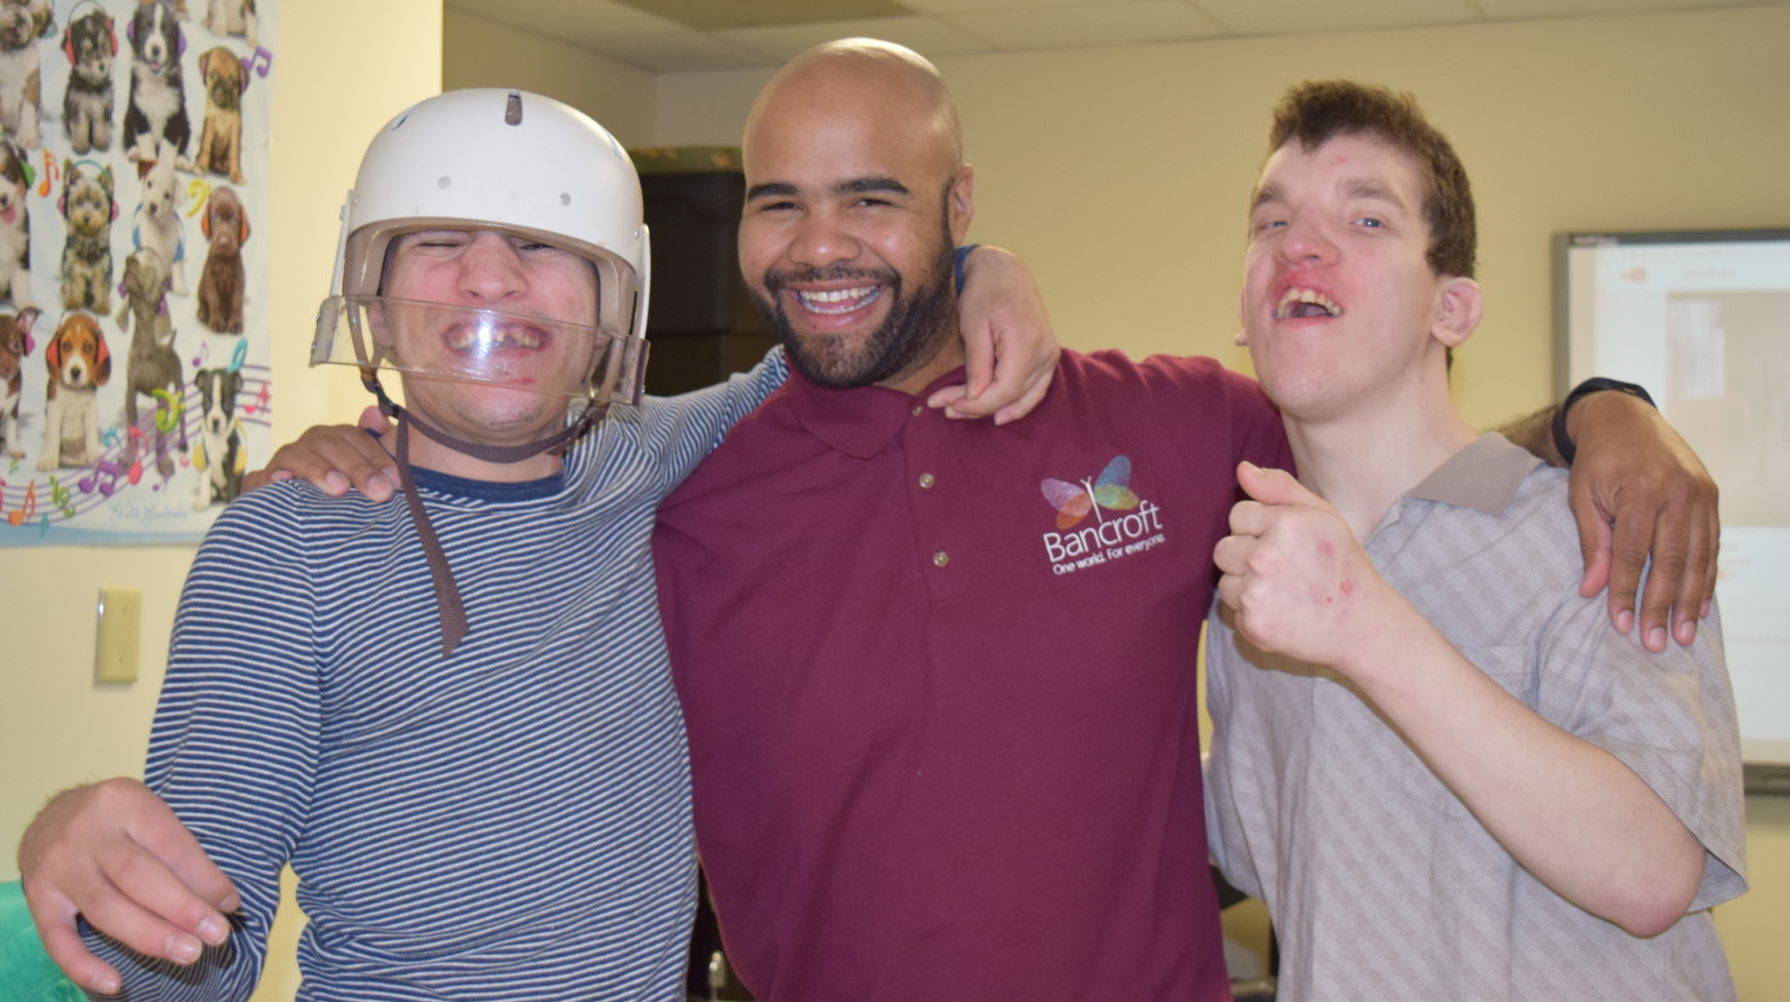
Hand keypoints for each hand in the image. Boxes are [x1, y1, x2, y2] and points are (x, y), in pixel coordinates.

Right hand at [17, 779, 239, 993]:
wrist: (53, 816)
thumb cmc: (118, 820)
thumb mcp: (149, 815)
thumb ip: (180, 852)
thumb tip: (222, 902)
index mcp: (124, 802)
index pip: (170, 845)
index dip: (203, 878)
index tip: (230, 905)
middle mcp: (87, 833)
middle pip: (138, 877)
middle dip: (181, 909)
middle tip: (217, 935)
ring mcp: (59, 866)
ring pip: (106, 908)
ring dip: (150, 936)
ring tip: (189, 954)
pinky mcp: (39, 898)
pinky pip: (57, 939)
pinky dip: (83, 965)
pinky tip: (115, 983)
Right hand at [241, 405, 398, 500]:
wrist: (305, 531)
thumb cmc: (348, 500)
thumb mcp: (368, 475)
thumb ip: (377, 447)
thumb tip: (375, 414)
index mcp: (335, 440)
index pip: (355, 437)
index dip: (376, 456)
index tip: (396, 480)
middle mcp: (308, 446)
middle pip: (330, 444)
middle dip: (358, 468)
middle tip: (380, 492)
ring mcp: (281, 464)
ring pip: (297, 455)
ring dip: (319, 470)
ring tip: (340, 489)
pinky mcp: (258, 485)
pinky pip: (258, 479)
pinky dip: (267, 480)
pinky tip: (283, 483)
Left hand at [928, 246, 1058, 424]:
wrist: (1005, 271)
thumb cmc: (985, 293)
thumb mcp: (973, 327)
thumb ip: (977, 365)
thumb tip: (974, 399)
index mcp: (1026, 342)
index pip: (1005, 390)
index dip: (976, 405)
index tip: (947, 405)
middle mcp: (1044, 352)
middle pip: (1012, 397)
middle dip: (976, 407)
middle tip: (944, 408)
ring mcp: (1050, 355)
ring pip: (1025, 398)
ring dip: (993, 410)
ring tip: (961, 412)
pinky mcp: (1047, 357)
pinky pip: (1035, 390)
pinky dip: (1016, 404)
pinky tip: (997, 414)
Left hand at [1213, 462, 1403, 669]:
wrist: (1363, 625)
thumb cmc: (1342, 564)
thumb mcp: (1322, 515)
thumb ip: (1280, 488)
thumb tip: (1242, 469)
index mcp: (1285, 523)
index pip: (1238, 515)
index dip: (1260, 529)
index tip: (1287, 543)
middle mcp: (1265, 557)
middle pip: (1223, 549)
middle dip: (1247, 556)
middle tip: (1285, 569)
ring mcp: (1257, 593)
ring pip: (1225, 582)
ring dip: (1247, 586)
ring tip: (1285, 591)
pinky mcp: (1254, 624)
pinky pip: (1234, 611)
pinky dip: (1254, 613)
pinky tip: (1284, 613)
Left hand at [1564, 392, 1718, 650]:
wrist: (1625, 419)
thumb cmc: (1597, 462)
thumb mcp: (1582, 497)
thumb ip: (1592, 543)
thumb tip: (1591, 591)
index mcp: (1639, 491)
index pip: (1632, 554)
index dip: (1625, 592)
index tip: (1621, 625)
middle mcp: (1676, 493)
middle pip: (1671, 561)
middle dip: (1662, 606)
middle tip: (1656, 643)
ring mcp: (1699, 494)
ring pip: (1698, 557)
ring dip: (1690, 600)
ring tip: (1682, 635)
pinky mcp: (1711, 496)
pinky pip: (1711, 544)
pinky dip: (1706, 577)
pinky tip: (1701, 606)